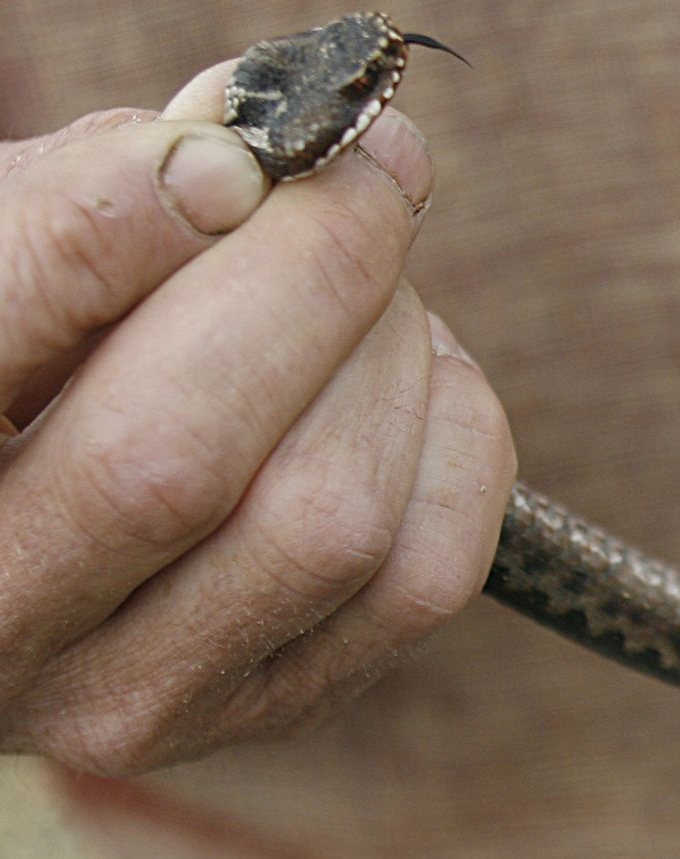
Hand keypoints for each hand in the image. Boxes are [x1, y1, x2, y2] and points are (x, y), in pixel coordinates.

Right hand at [0, 63, 515, 775]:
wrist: (44, 528)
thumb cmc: (24, 349)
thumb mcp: (14, 247)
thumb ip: (103, 185)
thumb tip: (251, 153)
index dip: (125, 223)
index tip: (234, 148)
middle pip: (179, 454)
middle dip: (310, 277)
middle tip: (361, 176)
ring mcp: (130, 694)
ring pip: (326, 519)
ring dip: (390, 357)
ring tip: (371, 288)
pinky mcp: (271, 710)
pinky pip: (428, 574)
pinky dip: (457, 441)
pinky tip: (411, 384)